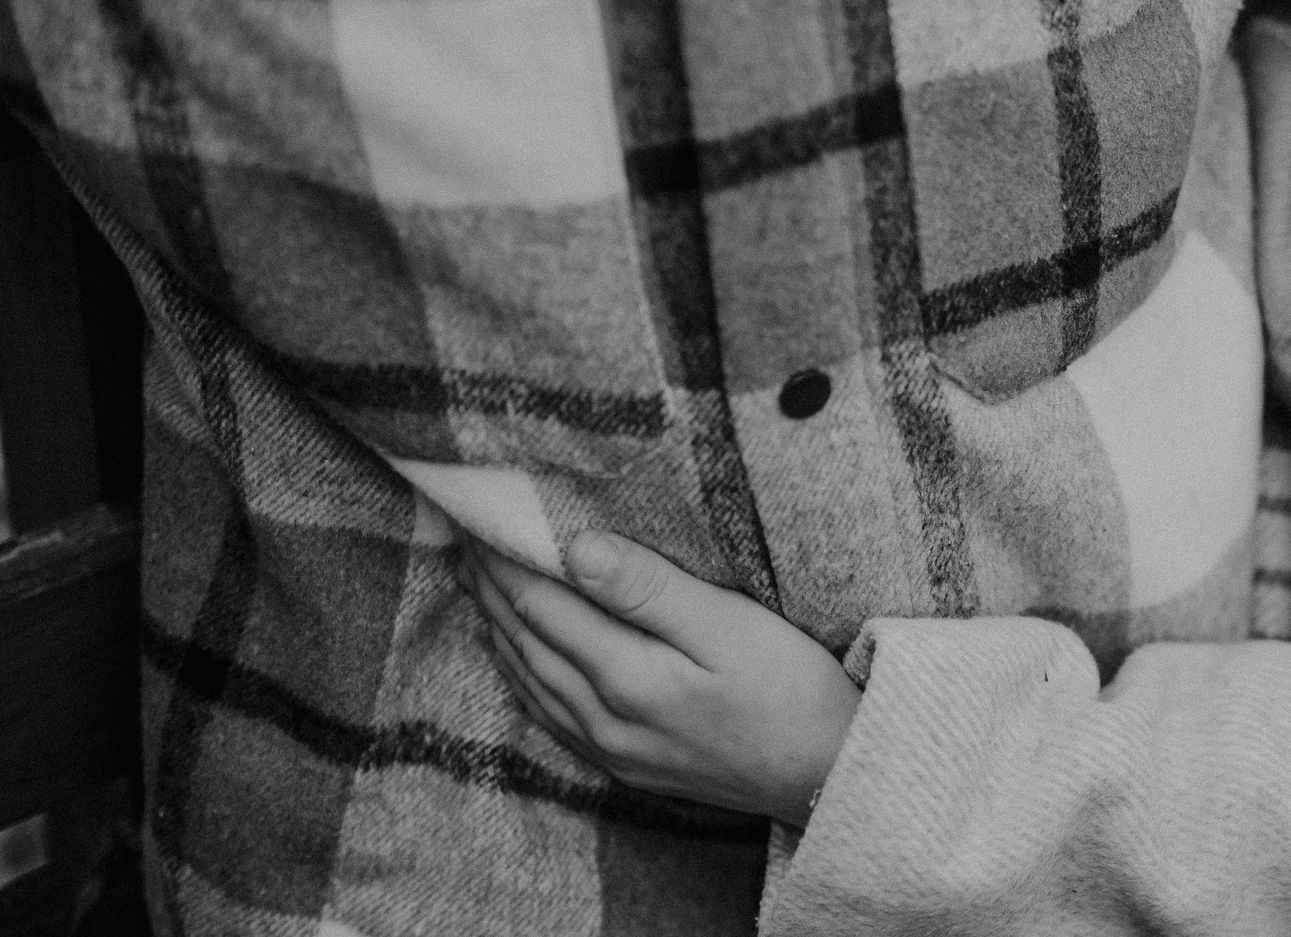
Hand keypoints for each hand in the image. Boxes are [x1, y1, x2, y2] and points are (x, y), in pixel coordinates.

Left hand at [459, 531, 859, 826]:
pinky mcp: (626, 764)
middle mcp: (603, 719)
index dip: (507, 558)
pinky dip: (522, 674)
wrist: (826, 775)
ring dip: (499, 627)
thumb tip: (577, 549)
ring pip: (530, 679)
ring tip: (477, 584)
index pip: (542, 603)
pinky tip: (519, 656)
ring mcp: (611, 749)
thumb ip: (650, 589)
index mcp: (626, 678)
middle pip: (526, 641)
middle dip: (491, 588)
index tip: (483, 516)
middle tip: (464, 538)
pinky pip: (550, 713)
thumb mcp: (730, 626)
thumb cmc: (790, 690)